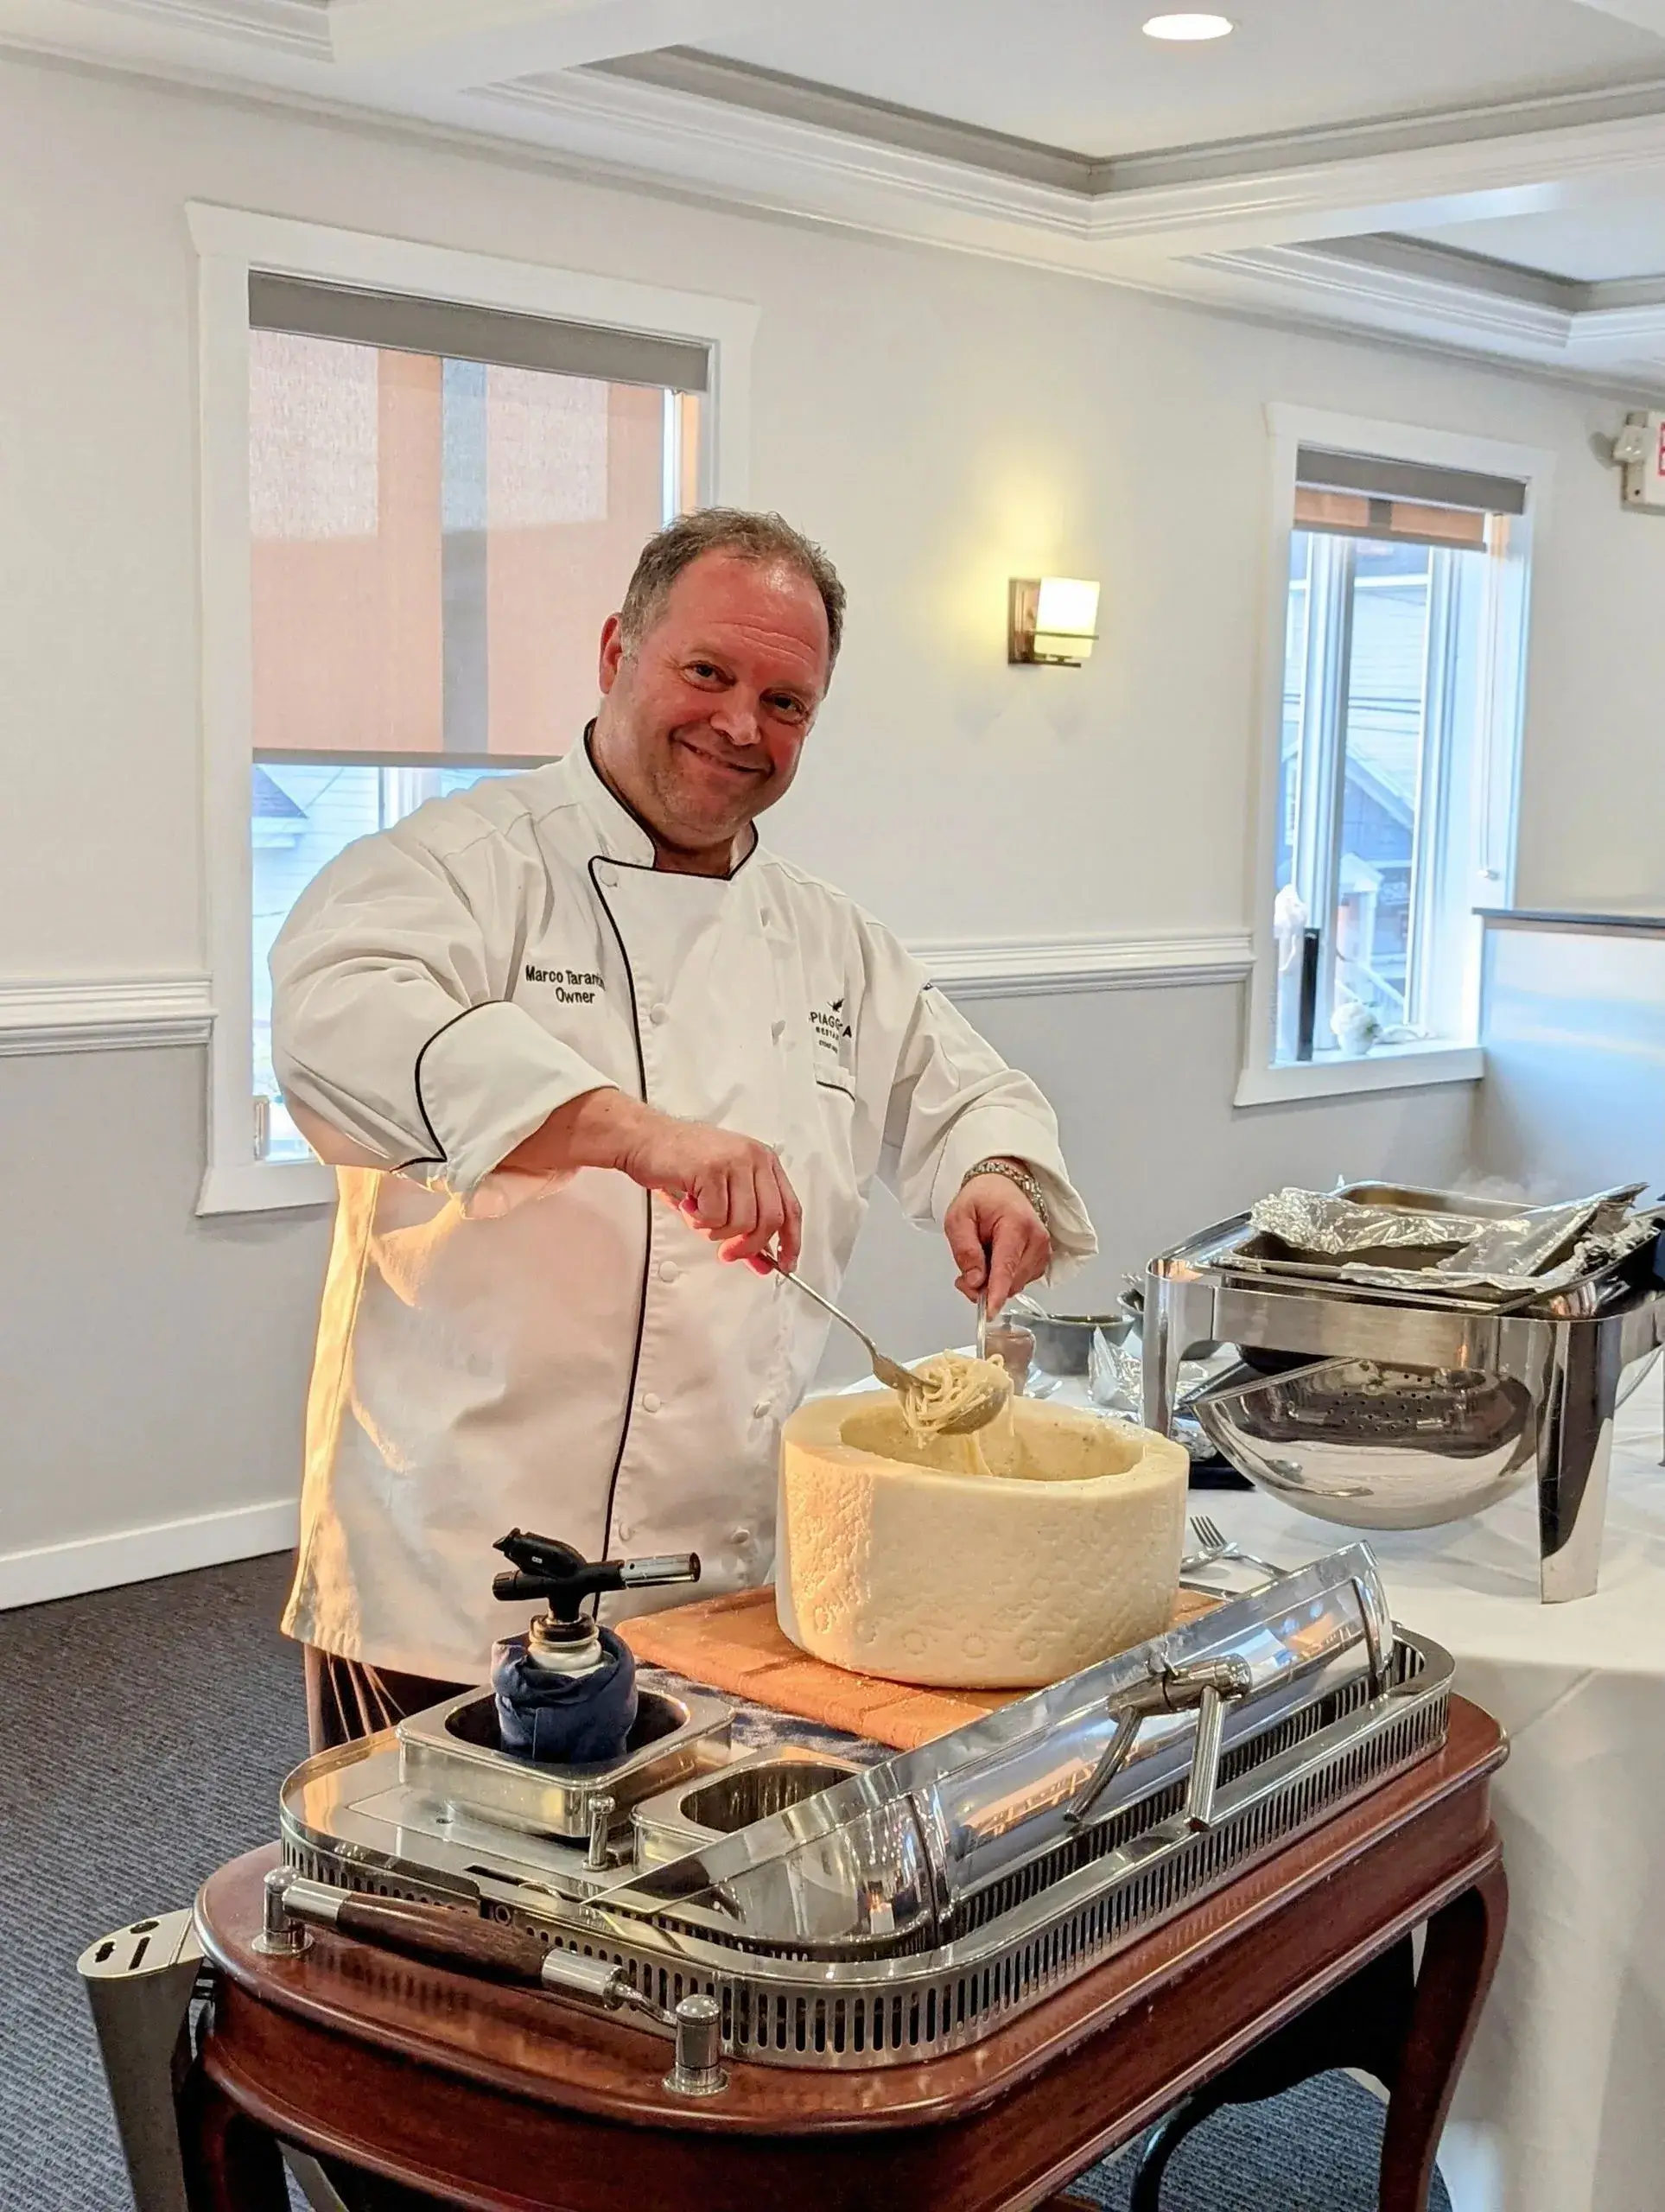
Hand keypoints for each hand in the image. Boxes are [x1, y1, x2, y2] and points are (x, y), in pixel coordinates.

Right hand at [511, 1089, 800, 1272]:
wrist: (645, 1139)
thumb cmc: (680, 1163)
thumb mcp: (721, 1194)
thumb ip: (744, 1226)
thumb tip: (762, 1261)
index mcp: (763, 1160)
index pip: (791, 1207)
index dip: (790, 1241)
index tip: (784, 1263)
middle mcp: (754, 1157)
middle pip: (770, 1220)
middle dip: (749, 1246)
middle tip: (729, 1253)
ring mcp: (735, 1161)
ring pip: (743, 1221)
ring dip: (717, 1231)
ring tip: (700, 1216)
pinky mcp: (712, 1169)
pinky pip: (716, 1216)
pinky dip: (700, 1221)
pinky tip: (689, 1205)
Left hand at [945, 1170, 1050, 1317]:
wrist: (1002, 1186)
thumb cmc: (981, 1199)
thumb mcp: (958, 1218)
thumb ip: (964, 1250)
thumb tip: (974, 1280)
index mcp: (1016, 1225)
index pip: (1006, 1266)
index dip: (996, 1292)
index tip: (990, 1311)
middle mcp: (1036, 1239)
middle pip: (1010, 1281)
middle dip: (985, 1286)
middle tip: (964, 1274)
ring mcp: (1043, 1250)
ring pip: (1015, 1285)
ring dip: (994, 1283)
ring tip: (980, 1260)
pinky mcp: (1042, 1259)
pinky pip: (1020, 1281)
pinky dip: (1004, 1279)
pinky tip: (994, 1263)